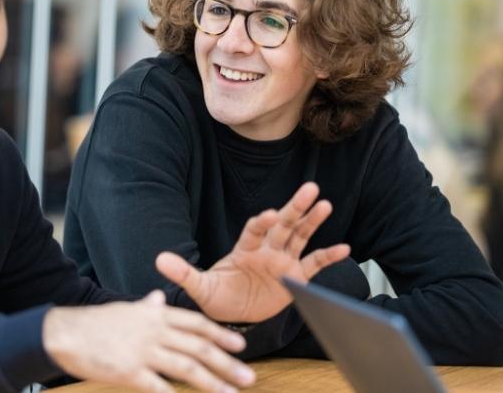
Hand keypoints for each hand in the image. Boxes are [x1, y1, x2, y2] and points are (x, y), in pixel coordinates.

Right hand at [43, 290, 255, 392]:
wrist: (65, 333)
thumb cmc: (95, 323)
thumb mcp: (125, 309)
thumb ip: (146, 307)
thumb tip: (157, 299)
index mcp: (155, 315)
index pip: (196, 324)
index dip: (221, 335)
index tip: (241, 346)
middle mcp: (155, 331)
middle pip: (198, 348)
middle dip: (226, 363)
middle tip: (249, 377)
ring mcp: (143, 351)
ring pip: (186, 367)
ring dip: (212, 383)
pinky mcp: (130, 372)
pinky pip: (159, 387)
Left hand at [156, 182, 349, 322]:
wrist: (232, 314)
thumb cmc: (216, 296)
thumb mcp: (199, 287)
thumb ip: (183, 273)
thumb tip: (159, 260)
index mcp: (244, 249)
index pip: (254, 231)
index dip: (261, 222)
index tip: (269, 214)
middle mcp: (266, 250)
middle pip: (282, 225)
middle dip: (295, 208)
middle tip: (309, 188)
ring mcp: (282, 261)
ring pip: (300, 237)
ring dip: (312, 222)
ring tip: (325, 204)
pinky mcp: (295, 278)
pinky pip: (313, 264)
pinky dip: (328, 256)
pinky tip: (344, 248)